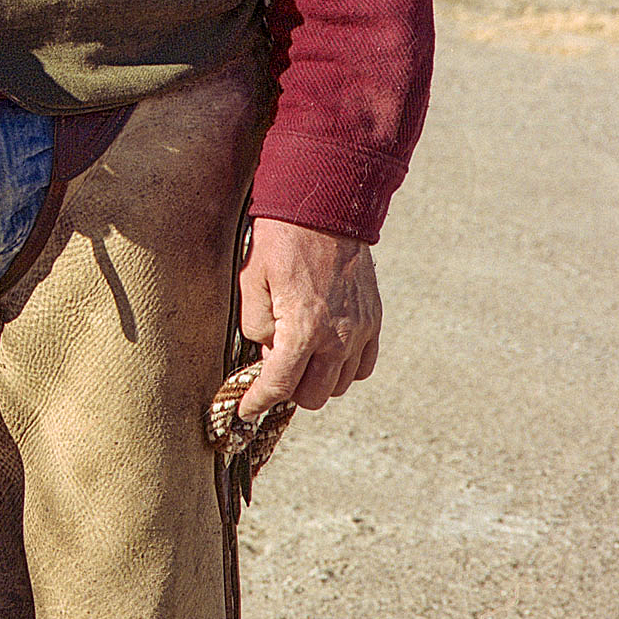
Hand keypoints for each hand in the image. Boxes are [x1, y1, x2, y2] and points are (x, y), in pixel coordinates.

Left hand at [236, 218, 381, 417]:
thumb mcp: (251, 280)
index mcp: (302, 329)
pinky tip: (325, 352)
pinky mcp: (373, 320)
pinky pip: (363, 366)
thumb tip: (267, 353)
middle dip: (288, 391)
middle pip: (313, 396)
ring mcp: (360, 331)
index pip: (279, 385)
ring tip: (298, 357)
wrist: (325, 207)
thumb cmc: (281, 240)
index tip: (245, 410)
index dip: (257, 402)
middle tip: (272, 370)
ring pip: (339, 385)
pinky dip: (344, 368)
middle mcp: (337, 338)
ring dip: (317, 381)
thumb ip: (256, 325)